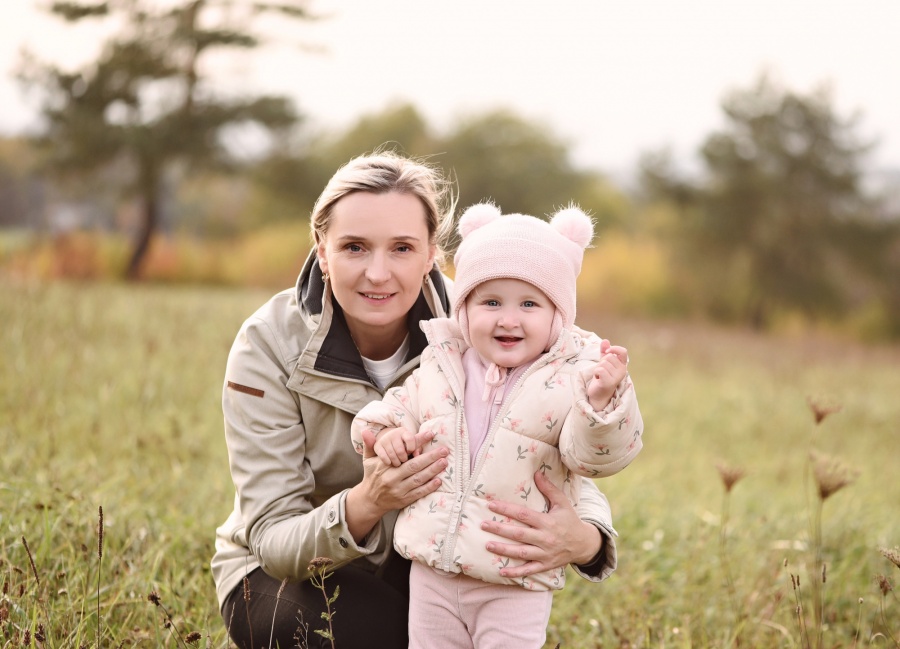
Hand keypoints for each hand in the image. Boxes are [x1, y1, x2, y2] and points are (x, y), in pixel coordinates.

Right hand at [346, 429, 447, 542]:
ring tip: (444, 462)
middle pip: (414, 466)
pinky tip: (438, 480)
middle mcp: (392, 478)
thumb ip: (369, 444)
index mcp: (384, 466)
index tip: (429, 434)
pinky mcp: (404, 500)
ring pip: (418, 479)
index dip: (417, 442)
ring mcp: (398, 490)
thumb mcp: (368, 459)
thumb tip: (365, 430)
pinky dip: (429, 487)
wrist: (369, 500)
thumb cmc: (372, 475)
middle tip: (444, 450)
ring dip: (433, 471)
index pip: (403, 452)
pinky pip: (418, 493)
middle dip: (431, 457)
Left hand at [480, 471, 602, 577]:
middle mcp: (545, 538)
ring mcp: (545, 554)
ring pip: (521, 552)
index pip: (524, 515)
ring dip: (503, 550)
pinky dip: (515, 572)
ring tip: (488, 545)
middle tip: (483, 525)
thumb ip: (549, 489)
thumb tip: (537, 472)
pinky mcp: (545, 565)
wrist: (584, 544)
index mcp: (548, 522)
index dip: (507, 509)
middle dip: (500, 529)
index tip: (491, 505)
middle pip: (519, 534)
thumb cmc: (570, 521)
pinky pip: (529, 570)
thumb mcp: (563, 503)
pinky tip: (501, 571)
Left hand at [586, 339, 627, 410]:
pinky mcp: (609, 383)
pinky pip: (600, 370)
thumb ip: (605, 351)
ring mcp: (616, 378)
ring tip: (600, 376)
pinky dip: (596, 373)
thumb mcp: (604, 362)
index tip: (606, 352)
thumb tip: (605, 340)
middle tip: (602, 371)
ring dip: (598, 369)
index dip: (614, 349)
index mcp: (623, 365)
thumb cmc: (602, 377)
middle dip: (601, 362)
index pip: (623, 351)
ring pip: (603, 363)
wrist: (598, 394)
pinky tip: (598, 379)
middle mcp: (622, 371)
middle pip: (609, 357)